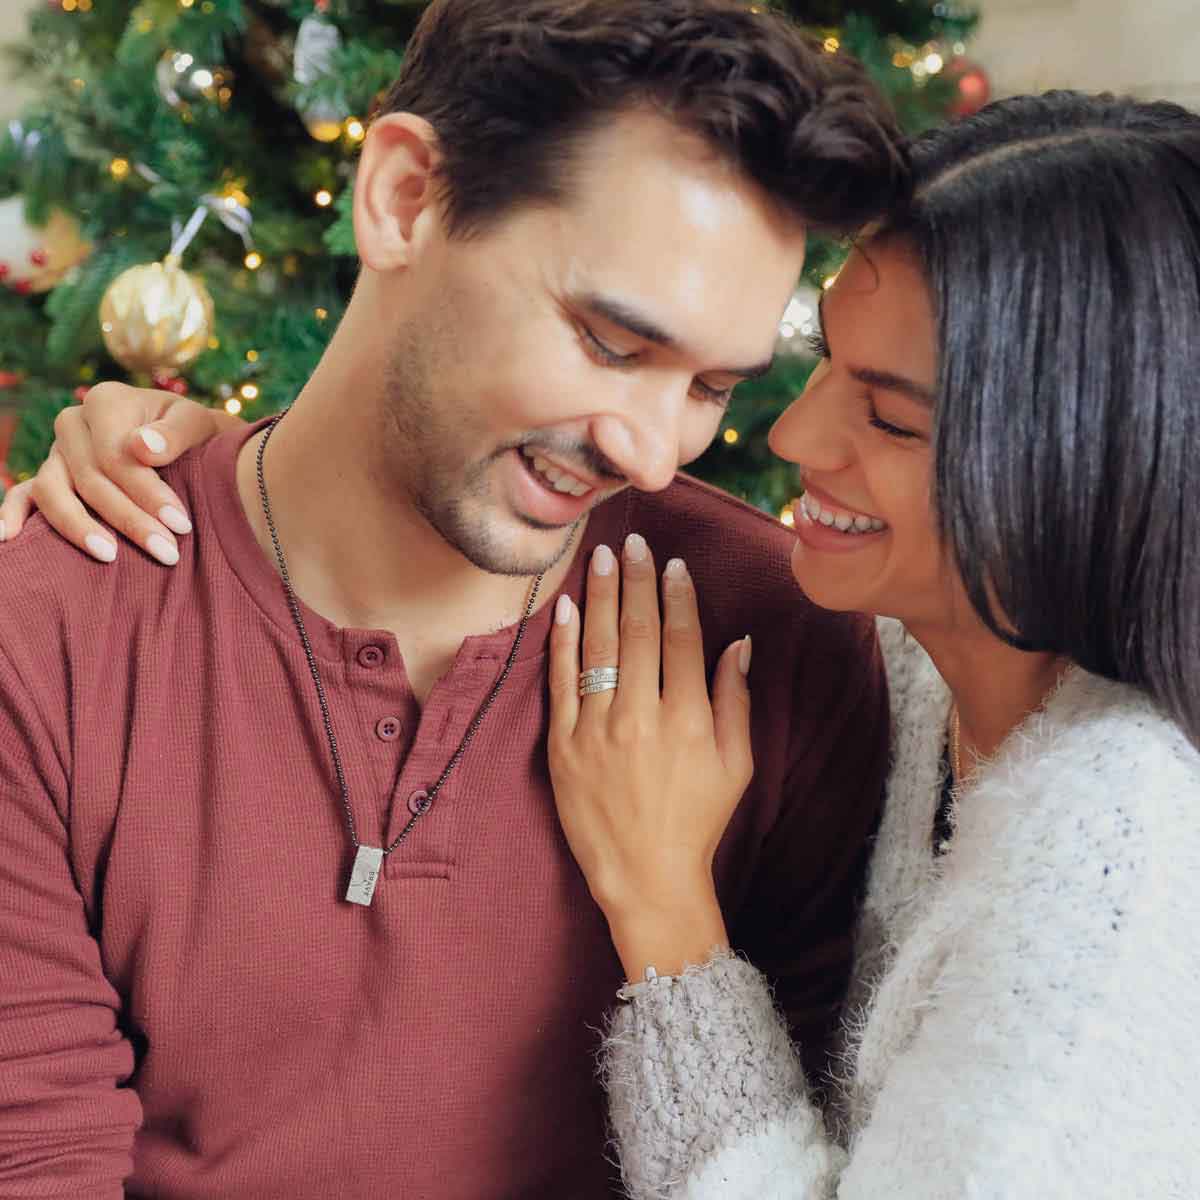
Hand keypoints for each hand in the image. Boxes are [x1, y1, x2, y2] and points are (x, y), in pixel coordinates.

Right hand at [0, 383, 238, 563]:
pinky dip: (11, 515)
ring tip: (111, 557)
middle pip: (90, 479)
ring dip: (80, 528)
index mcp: (106, 402)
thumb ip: (175, 433)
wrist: (185, 440)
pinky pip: (23, 495)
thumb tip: (143, 447)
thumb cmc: (192, 434)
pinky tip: (8, 540)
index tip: (180, 525)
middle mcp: (72, 424)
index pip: (117, 456)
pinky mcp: (47, 476)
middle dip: (130, 520)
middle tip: (167, 552)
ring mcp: (56, 452)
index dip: (148, 493)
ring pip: (53, 491)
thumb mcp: (197, 423)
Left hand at [548, 532, 753, 980]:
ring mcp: (597, 731)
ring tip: (601, 558)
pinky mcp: (564, 748)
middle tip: (635, 543)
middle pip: (637, 632)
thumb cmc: (698, 821)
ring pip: (598, 648)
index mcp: (689, 719)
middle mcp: (642, 718)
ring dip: (600, 597)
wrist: (646, 878)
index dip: (676, 596)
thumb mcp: (736, 764)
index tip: (672, 565)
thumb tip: (739, 643)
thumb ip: (735, 699)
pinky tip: (565, 607)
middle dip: (637, 581)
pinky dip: (562, 642)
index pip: (681, 639)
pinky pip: (561, 683)